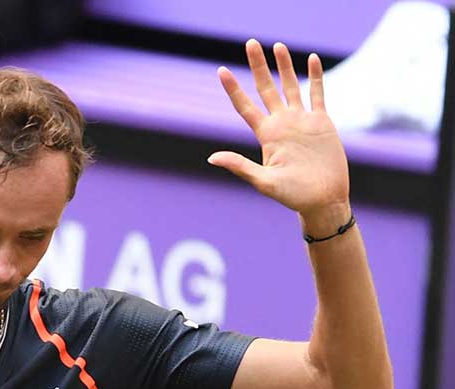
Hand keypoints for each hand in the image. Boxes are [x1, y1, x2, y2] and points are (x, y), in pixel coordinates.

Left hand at [209, 40, 350, 228]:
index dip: (233, 88)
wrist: (323, 199)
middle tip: (250, 43)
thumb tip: (211, 158)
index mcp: (266, 135)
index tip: (221, 70)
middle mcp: (281, 123)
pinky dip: (315, 76)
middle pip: (266, 88)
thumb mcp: (263, 181)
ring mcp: (301, 121)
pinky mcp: (322, 122)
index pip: (245, 105)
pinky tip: (311, 59)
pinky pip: (318, 93)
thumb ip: (239, 166)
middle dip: (258, 65)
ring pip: (290, 86)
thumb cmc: (292, 196)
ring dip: (284, 66)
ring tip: (277, 46)